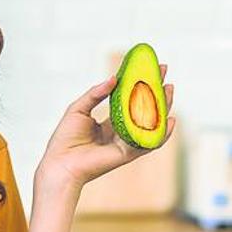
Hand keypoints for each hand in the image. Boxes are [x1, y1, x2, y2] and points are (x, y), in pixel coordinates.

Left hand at [36, 65, 175, 192]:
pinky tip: (171, 120)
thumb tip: (113, 78)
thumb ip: (96, 94)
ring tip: (169, 90)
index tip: (150, 68)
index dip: (141, 86)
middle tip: (164, 74)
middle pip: (145, 111)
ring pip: (151, 125)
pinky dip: (162, 133)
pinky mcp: (128, 154)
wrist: (61, 162)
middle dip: (156, 92)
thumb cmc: (65, 138)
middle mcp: (121, 132)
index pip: (131, 101)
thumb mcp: (78, 108)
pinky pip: (149, 143)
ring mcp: (126, 143)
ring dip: (163, 108)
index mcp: (110, 122)